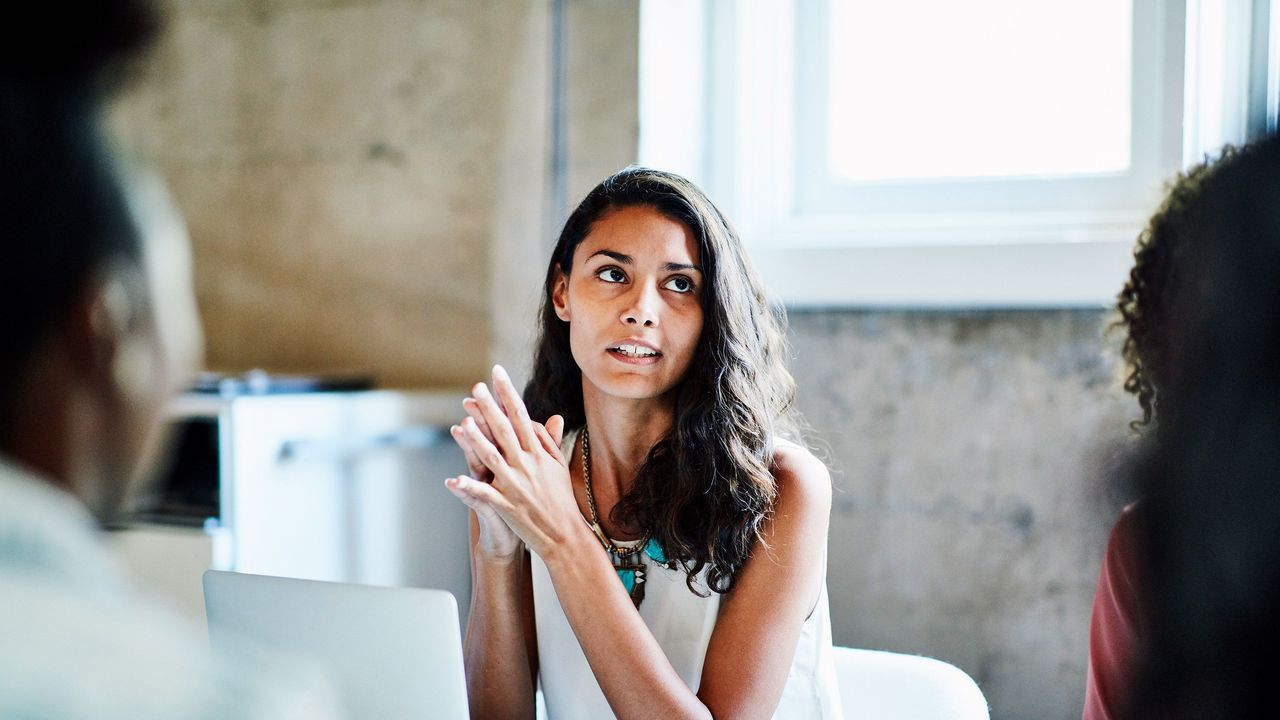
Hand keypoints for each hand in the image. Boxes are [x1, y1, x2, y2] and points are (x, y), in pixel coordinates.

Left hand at [445, 365, 578, 558]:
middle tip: (475, 387)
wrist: (565, 535)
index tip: (497, 372)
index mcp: (538, 453)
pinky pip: (485, 495)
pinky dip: (470, 487)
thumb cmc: (561, 500)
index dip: (507, 392)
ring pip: (493, 457)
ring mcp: (516, 484)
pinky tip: (454, 480)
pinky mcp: (507, 505)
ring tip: (463, 423)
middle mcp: (527, 464)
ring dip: (477, 440)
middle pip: (504, 431)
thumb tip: (553, 417)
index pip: (520, 415)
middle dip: (489, 408)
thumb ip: (550, 441)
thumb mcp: (558, 467)